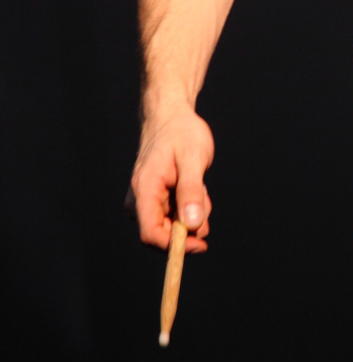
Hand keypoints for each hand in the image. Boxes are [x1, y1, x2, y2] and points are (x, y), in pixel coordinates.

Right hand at [130, 107, 214, 253]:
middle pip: (162, 234)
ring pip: (170, 226)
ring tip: (199, 185)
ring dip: (191, 214)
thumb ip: (191, 191)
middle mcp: (139, 200)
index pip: (151, 234)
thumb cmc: (182, 133)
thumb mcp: (192, 158)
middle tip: (204, 199)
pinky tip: (193, 185)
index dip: (175, 245)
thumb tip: (192, 225)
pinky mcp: (153, 199)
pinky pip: (172, 215)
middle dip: (188, 226)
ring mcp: (145, 200)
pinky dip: (188, 207)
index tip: (200, 243)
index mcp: (144, 190)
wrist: (171, 115)